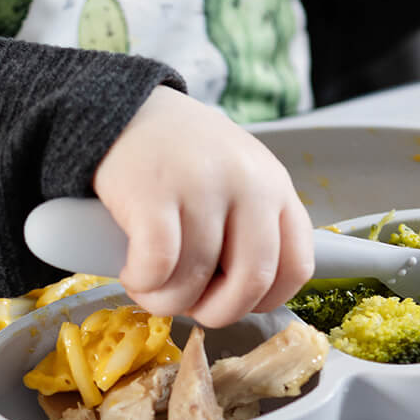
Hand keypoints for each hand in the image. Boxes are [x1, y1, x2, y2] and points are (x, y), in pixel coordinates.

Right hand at [92, 86, 314, 327]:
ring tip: (149, 284)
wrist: (121, 108)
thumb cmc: (178, 154)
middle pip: (251, 282)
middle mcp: (246, 183)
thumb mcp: (235, 175)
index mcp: (274, 184)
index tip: (233, 299)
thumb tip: (244, 295)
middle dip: (216, 311)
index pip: (297, 265)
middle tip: (189, 305)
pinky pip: (156, 267)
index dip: (265, 299)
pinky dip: (142, 283)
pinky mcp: (152, 193)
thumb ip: (251, 224)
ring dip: (166, 300)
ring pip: (195, 281)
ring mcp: (200, 186)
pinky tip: (132, 272)